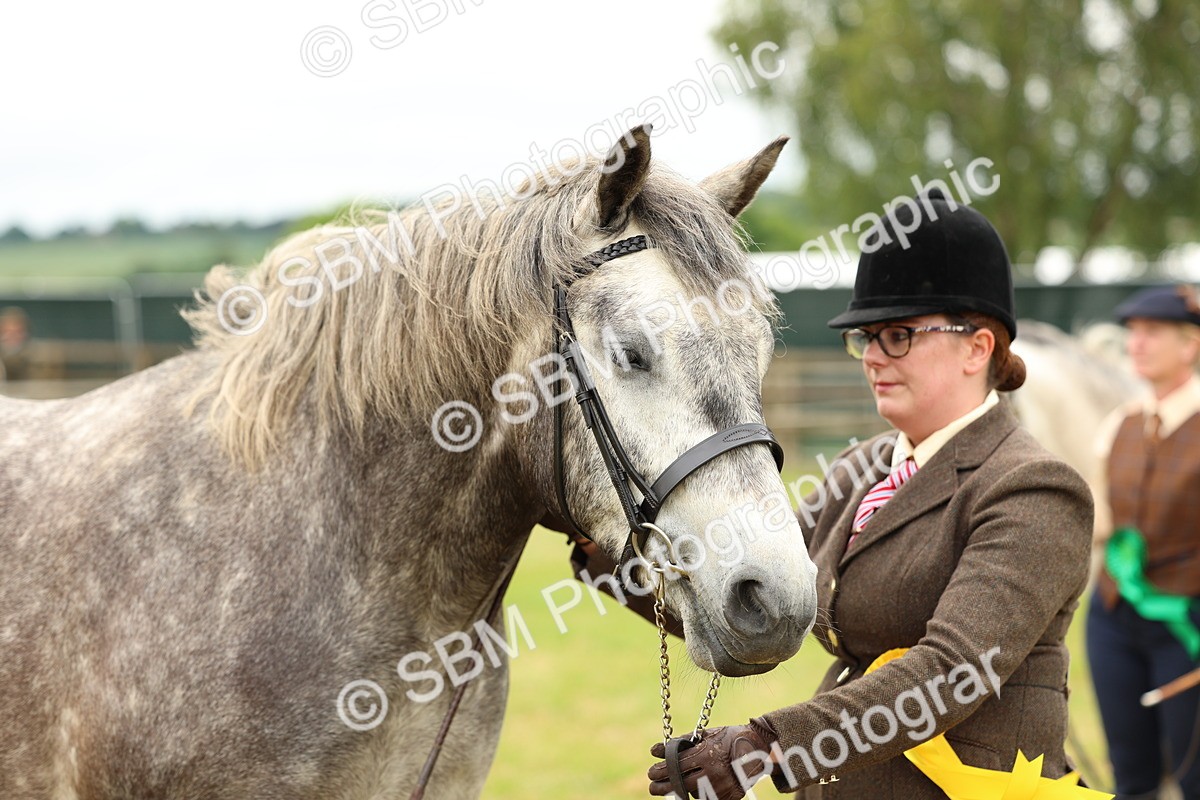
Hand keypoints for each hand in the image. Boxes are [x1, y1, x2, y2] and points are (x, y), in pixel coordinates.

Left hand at [647, 723, 774, 798]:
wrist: (759, 748)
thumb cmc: (729, 737)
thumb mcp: (705, 734)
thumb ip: (681, 742)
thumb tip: (654, 750)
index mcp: (706, 755)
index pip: (676, 765)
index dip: (660, 770)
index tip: (651, 772)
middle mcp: (713, 773)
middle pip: (680, 784)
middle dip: (662, 786)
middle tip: (653, 786)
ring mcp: (722, 787)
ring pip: (692, 795)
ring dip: (677, 793)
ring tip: (668, 790)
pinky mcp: (729, 797)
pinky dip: (697, 796)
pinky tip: (689, 792)